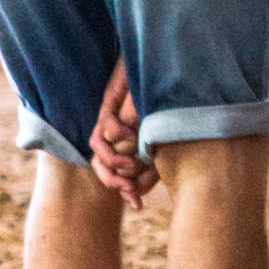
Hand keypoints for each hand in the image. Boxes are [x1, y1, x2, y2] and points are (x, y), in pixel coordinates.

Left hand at [91, 58, 158, 207]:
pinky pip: (103, 122)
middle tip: (129, 189)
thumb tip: (157, 181)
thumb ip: (160, 155)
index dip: (126, 191)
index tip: (139, 204)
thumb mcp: (166, 133)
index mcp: (129, 144)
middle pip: (100, 164)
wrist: (164, 64)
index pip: (119, 174)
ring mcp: (111, 118)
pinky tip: (132, 132)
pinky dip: (115, 131)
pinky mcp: (109, 99)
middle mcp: (116, 134)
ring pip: (97, 148)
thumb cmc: (171, 99)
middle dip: (111, 181)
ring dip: (112, 161)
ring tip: (133, 163)